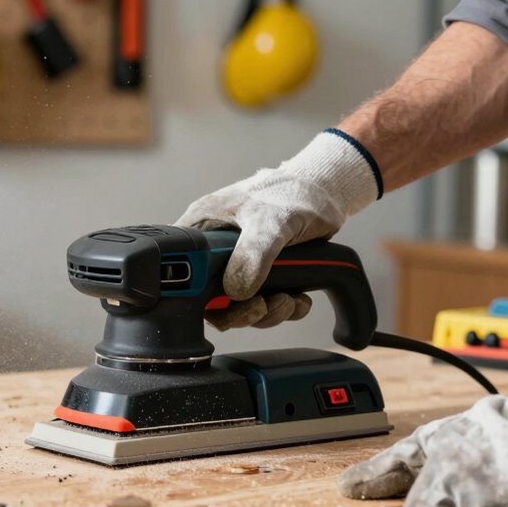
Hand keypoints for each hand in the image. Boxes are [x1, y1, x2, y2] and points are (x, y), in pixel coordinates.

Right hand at [175, 129, 380, 329]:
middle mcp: (216, 249)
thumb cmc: (292, 193)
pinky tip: (298, 298)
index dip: (196, 293)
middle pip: (211, 299)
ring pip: (240, 306)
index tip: (224, 302)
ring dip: (266, 313)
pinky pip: (265, 304)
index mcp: (203, 229)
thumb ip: (252, 255)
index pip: (182, 269)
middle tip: (261, 307)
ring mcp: (240, 263)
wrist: (326, 193)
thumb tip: (236, 290)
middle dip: (239, 312)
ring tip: (287, 300)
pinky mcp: (263, 274)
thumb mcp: (269, 221)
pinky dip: (283, 309)